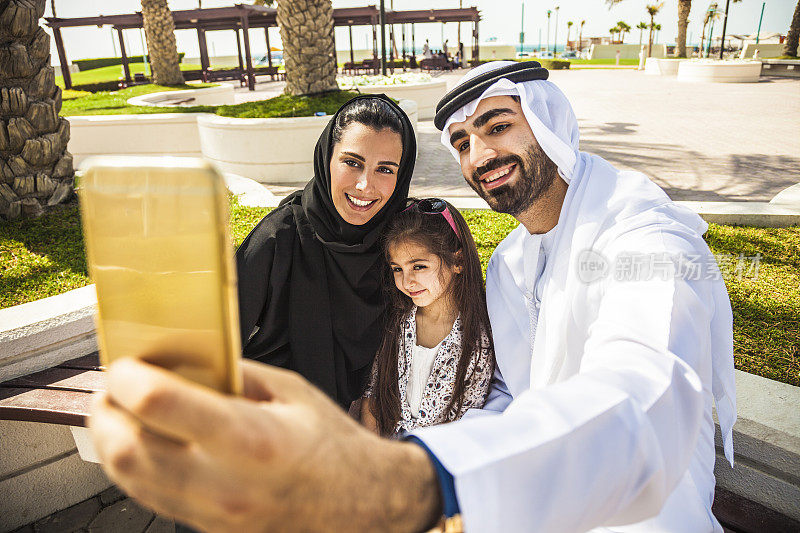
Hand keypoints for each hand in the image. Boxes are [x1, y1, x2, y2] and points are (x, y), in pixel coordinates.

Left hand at [90, 359, 441, 532]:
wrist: (358, 505)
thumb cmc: (331, 445)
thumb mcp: (291, 391)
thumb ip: (234, 372)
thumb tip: (185, 356)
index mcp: (252, 438)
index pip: (160, 404)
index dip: (129, 377)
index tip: (127, 362)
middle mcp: (225, 483)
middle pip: (127, 448)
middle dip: (104, 409)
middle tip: (112, 385)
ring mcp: (212, 514)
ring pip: (127, 478)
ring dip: (108, 438)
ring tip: (117, 410)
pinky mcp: (206, 527)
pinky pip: (147, 496)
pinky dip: (130, 464)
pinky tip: (140, 440)